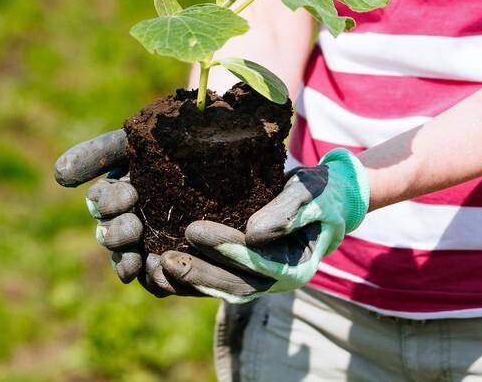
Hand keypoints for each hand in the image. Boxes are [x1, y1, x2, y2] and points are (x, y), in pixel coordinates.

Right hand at [53, 130, 203, 296]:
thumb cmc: (182, 143)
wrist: (235, 158)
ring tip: (137, 258)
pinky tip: (158, 273)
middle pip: (110, 234)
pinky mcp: (170, 267)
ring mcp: (147, 244)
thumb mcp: (139, 141)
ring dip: (126, 260)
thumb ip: (99, 152)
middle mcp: (128, 219)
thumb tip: (59, 176)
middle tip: (135, 225)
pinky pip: (154, 281)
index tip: (130, 193)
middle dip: (118, 232)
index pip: (101, 200)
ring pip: (126, 261)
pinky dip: (153, 279)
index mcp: (118, 190)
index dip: (109, 201)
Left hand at [159, 149, 370, 303]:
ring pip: (220, 288)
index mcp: (297, 266)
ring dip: (187, 281)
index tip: (194, 230)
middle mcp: (276, 281)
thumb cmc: (322, 193)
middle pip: (234, 284)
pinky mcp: (242, 273)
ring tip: (154, 266)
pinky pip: (214, 282)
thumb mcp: (312, 194)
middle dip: (198, 272)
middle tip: (164, 257)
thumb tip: (254, 235)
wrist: (327, 200)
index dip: (225, 249)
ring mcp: (259, 281)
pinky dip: (187, 279)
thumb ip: (288, 212)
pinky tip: (158, 265)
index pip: (258, 263)